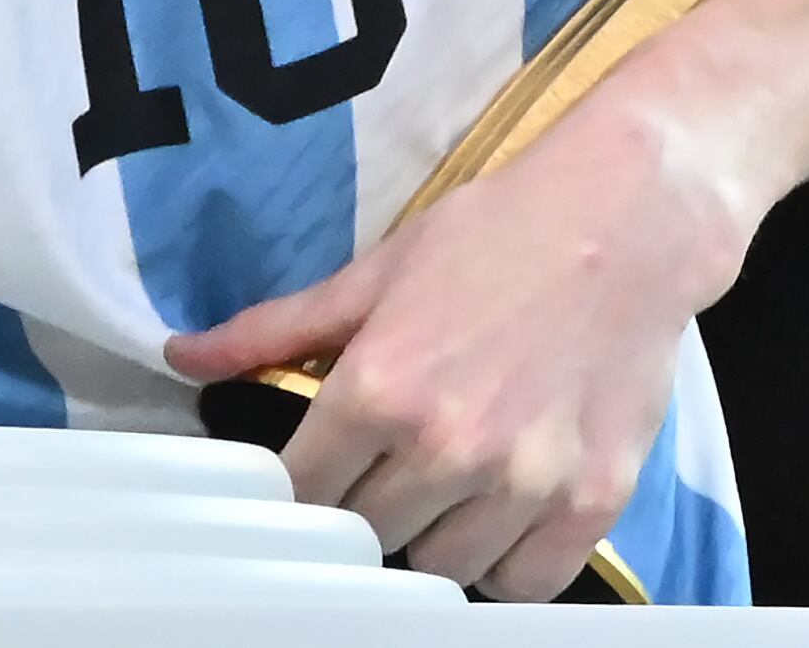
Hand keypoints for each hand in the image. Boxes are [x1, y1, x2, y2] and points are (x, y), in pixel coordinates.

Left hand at [162, 96, 749, 596]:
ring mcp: (525, 482)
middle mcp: (449, 446)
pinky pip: (525, 585)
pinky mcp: (593, 501)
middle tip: (380, 472)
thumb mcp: (374, 273)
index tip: (310, 475)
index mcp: (380, 387)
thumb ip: (275, 329)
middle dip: (362, 509)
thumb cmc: (496, 236)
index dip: (296, 488)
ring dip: (432, 541)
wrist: (626, 222)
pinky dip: (505, 567)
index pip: (300, 493)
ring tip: (441, 490)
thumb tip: (182, 356)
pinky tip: (497, 521)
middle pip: (366, 537)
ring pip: (442, 569)